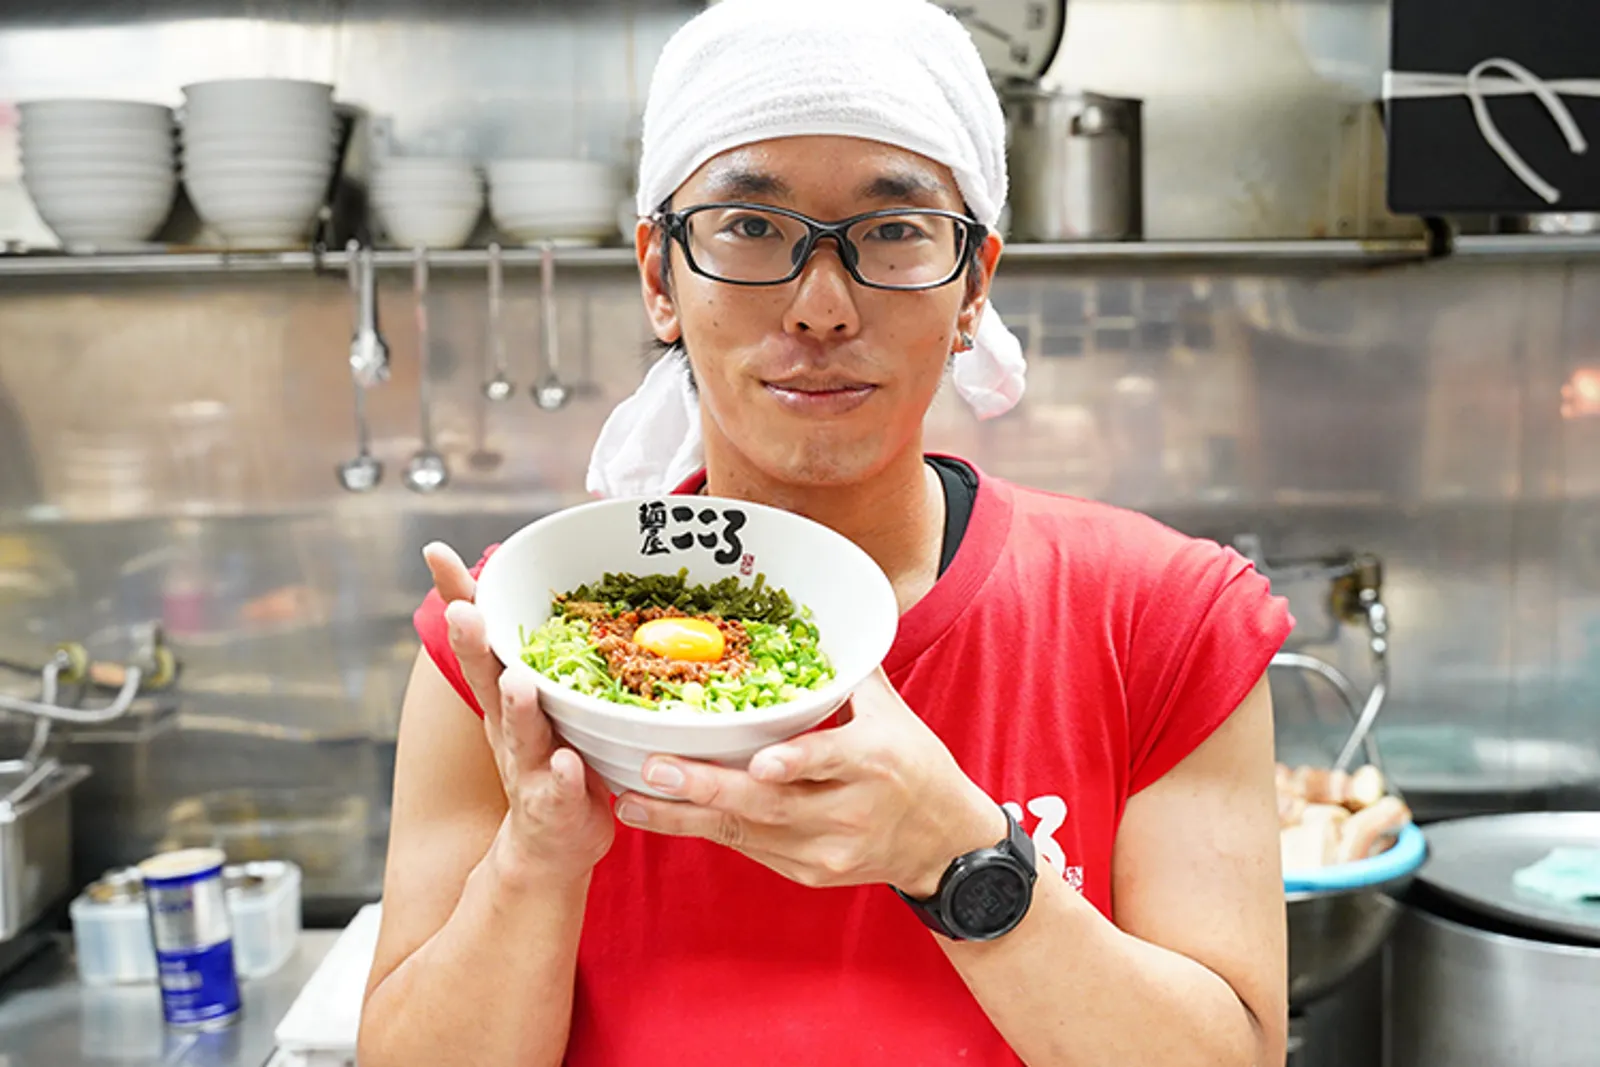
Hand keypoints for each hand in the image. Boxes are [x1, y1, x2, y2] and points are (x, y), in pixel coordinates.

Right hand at [423, 542, 613, 887]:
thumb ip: (525, 645)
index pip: (478, 638)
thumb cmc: (548, 757)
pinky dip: (563, 777)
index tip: (437, 553)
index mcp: (503, 695)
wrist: (549, 846)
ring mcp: (530, 766)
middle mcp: (509, 726)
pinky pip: (560, 789)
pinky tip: (567, 763)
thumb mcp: (530, 696)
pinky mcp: (556, 805)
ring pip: (522, 733)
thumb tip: (509, 577)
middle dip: (474, 645)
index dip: (458, 595)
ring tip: (518, 683)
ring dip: (518, 708)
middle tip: (464, 612)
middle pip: (487, 680)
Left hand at [611, 667, 1005, 898]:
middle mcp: (850, 810)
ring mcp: (827, 849)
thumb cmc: (917, 767)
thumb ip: (849, 674)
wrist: (945, 845)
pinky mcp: (809, 873)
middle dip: (708, 789)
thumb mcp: (893, 715)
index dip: (797, 762)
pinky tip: (666, 816)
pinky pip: (752, 849)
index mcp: (875, 761)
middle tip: (654, 770)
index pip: (832, 759)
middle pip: (772, 805)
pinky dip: (709, 830)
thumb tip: (811, 620)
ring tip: (634, 802)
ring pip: (749, 834)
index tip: (760, 762)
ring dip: (687, 818)